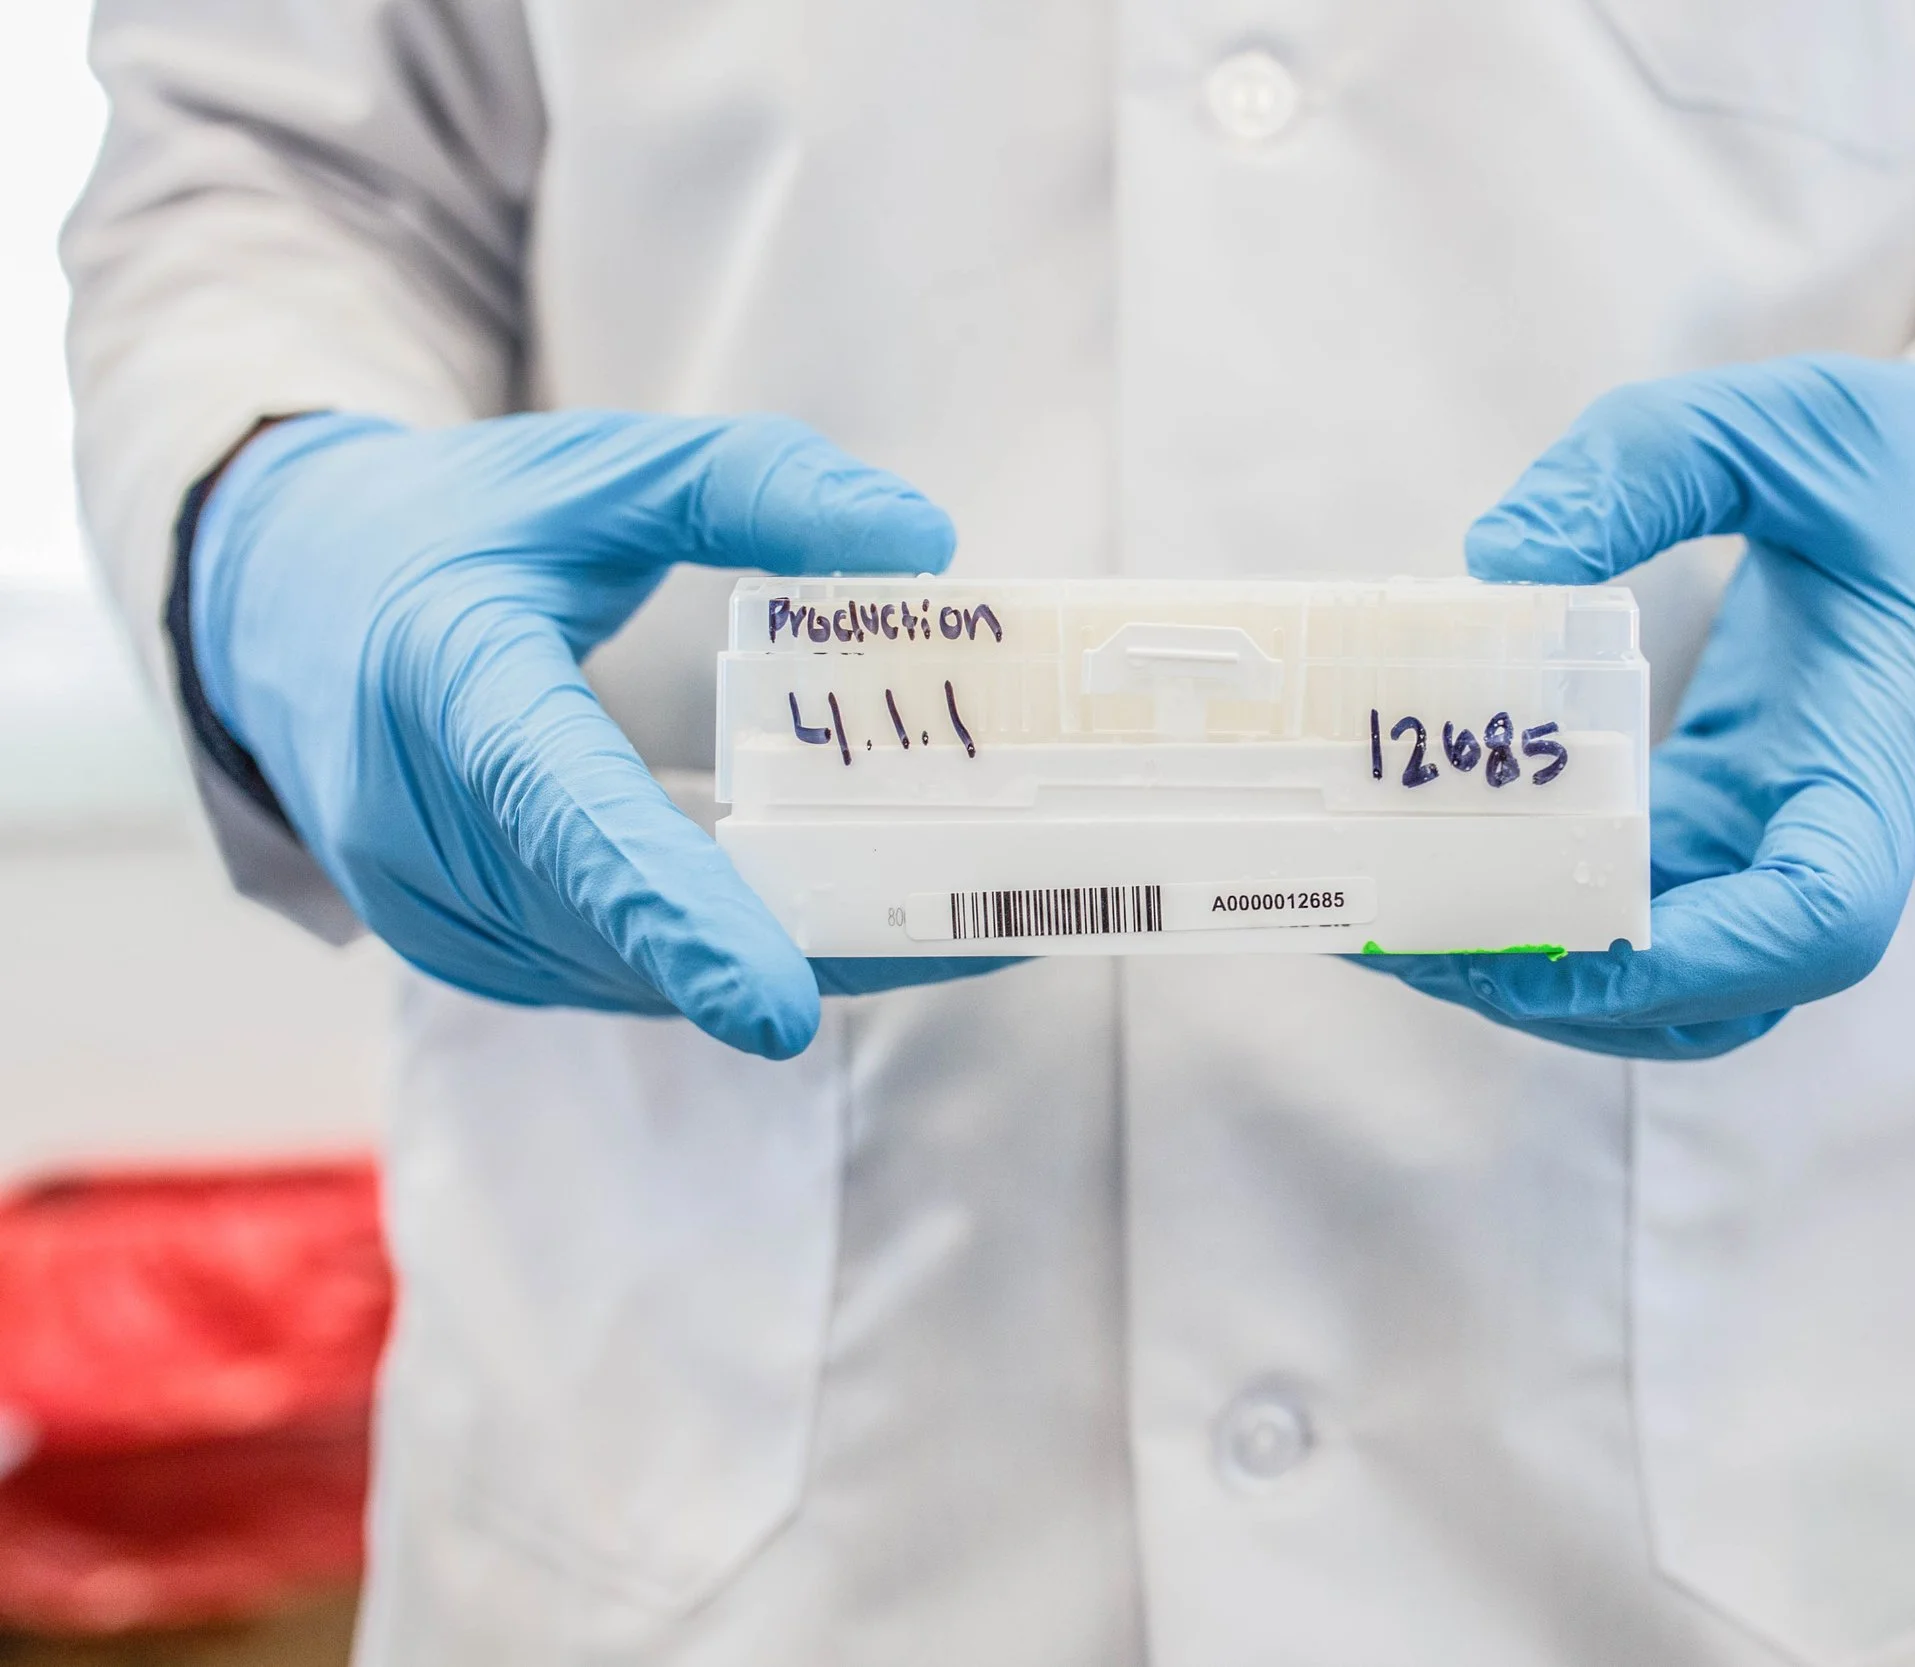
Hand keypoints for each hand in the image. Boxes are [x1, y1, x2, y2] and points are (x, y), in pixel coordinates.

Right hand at [191, 410, 1010, 1059]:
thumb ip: (755, 486)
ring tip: (970, 907)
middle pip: (632, 925)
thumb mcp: (601, 470)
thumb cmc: (460, 528)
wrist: (284, 604)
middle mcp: (422, 830)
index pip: (568, 818)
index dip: (675, 917)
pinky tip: (857, 918)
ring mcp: (435, 913)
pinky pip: (620, 975)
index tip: (773, 1007)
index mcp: (446, 687)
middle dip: (816, 935)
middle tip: (1004, 909)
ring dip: (797, 952)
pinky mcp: (468, 951)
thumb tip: (923, 543)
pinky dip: (734, 952)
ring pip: (638, 971)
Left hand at [1370, 352, 1914, 1057]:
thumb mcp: (1779, 421)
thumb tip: (1497, 560)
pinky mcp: (1723, 841)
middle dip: (1558, 989)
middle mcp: (1835, 840)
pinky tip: (1427, 880)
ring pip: (1666, 991)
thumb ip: (1643, 467)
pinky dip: (1534, 928)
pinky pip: (1634, 926)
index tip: (1566, 933)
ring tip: (1388, 926)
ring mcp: (1776, 855)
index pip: (1823, 917)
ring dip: (1533, 984)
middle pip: (1715, 996)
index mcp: (1881, 756)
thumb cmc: (1898, 468)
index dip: (1695, 957)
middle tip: (1401, 931)